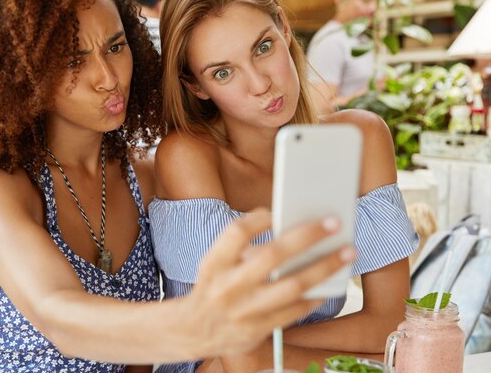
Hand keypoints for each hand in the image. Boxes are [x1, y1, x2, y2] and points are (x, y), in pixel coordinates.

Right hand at [183, 209, 355, 358]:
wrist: (194, 330)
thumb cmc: (214, 286)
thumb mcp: (216, 264)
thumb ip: (244, 248)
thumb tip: (290, 229)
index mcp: (215, 263)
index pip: (236, 233)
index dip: (258, 219)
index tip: (278, 211)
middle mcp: (228, 285)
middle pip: (273, 255)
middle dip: (307, 236)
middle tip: (334, 223)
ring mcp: (244, 310)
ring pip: (292, 285)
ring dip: (324, 267)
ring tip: (346, 253)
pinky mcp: (258, 330)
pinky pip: (294, 311)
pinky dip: (314, 297)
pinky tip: (329, 285)